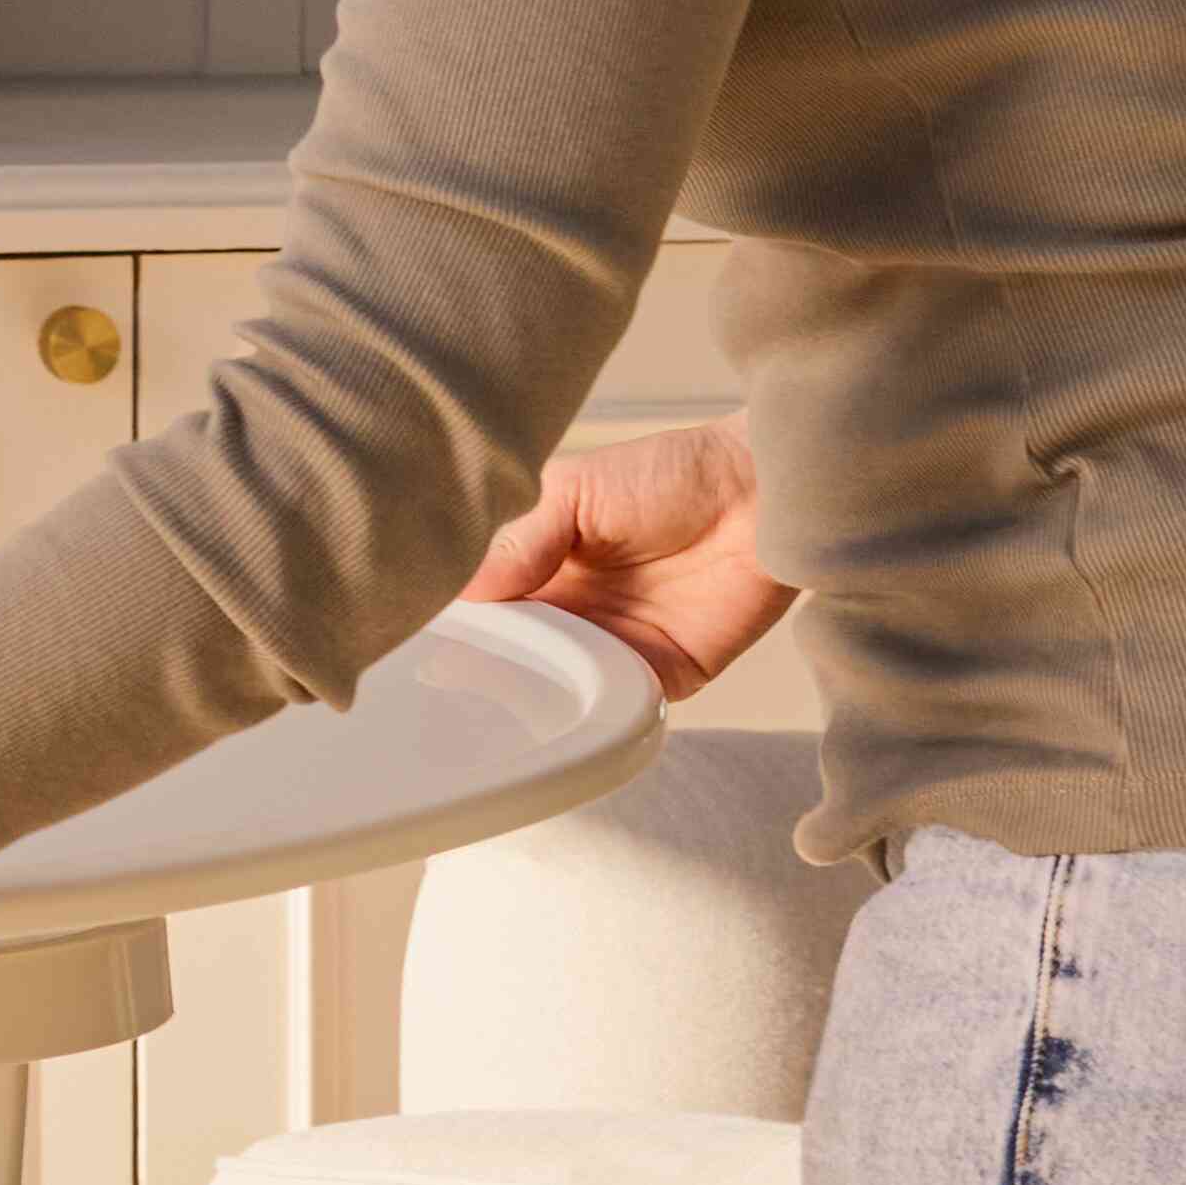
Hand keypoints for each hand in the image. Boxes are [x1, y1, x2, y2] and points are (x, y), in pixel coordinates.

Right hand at [459, 417, 795, 699]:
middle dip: (485, 669)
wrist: (761, 490)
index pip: (483, 609)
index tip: (423, 639)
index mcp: (537, 568)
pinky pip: (616, 707)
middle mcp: (570, 613)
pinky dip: (591, 711)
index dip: (455, 626)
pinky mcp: (662, 676)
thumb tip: (465, 592)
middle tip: (447, 682)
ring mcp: (614, 648)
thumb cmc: (670, 473)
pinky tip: (563, 704)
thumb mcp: (572, 491)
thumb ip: (520, 540)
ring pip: (557, 690)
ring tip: (494, 699)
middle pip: (513, 657)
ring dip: (532, 695)